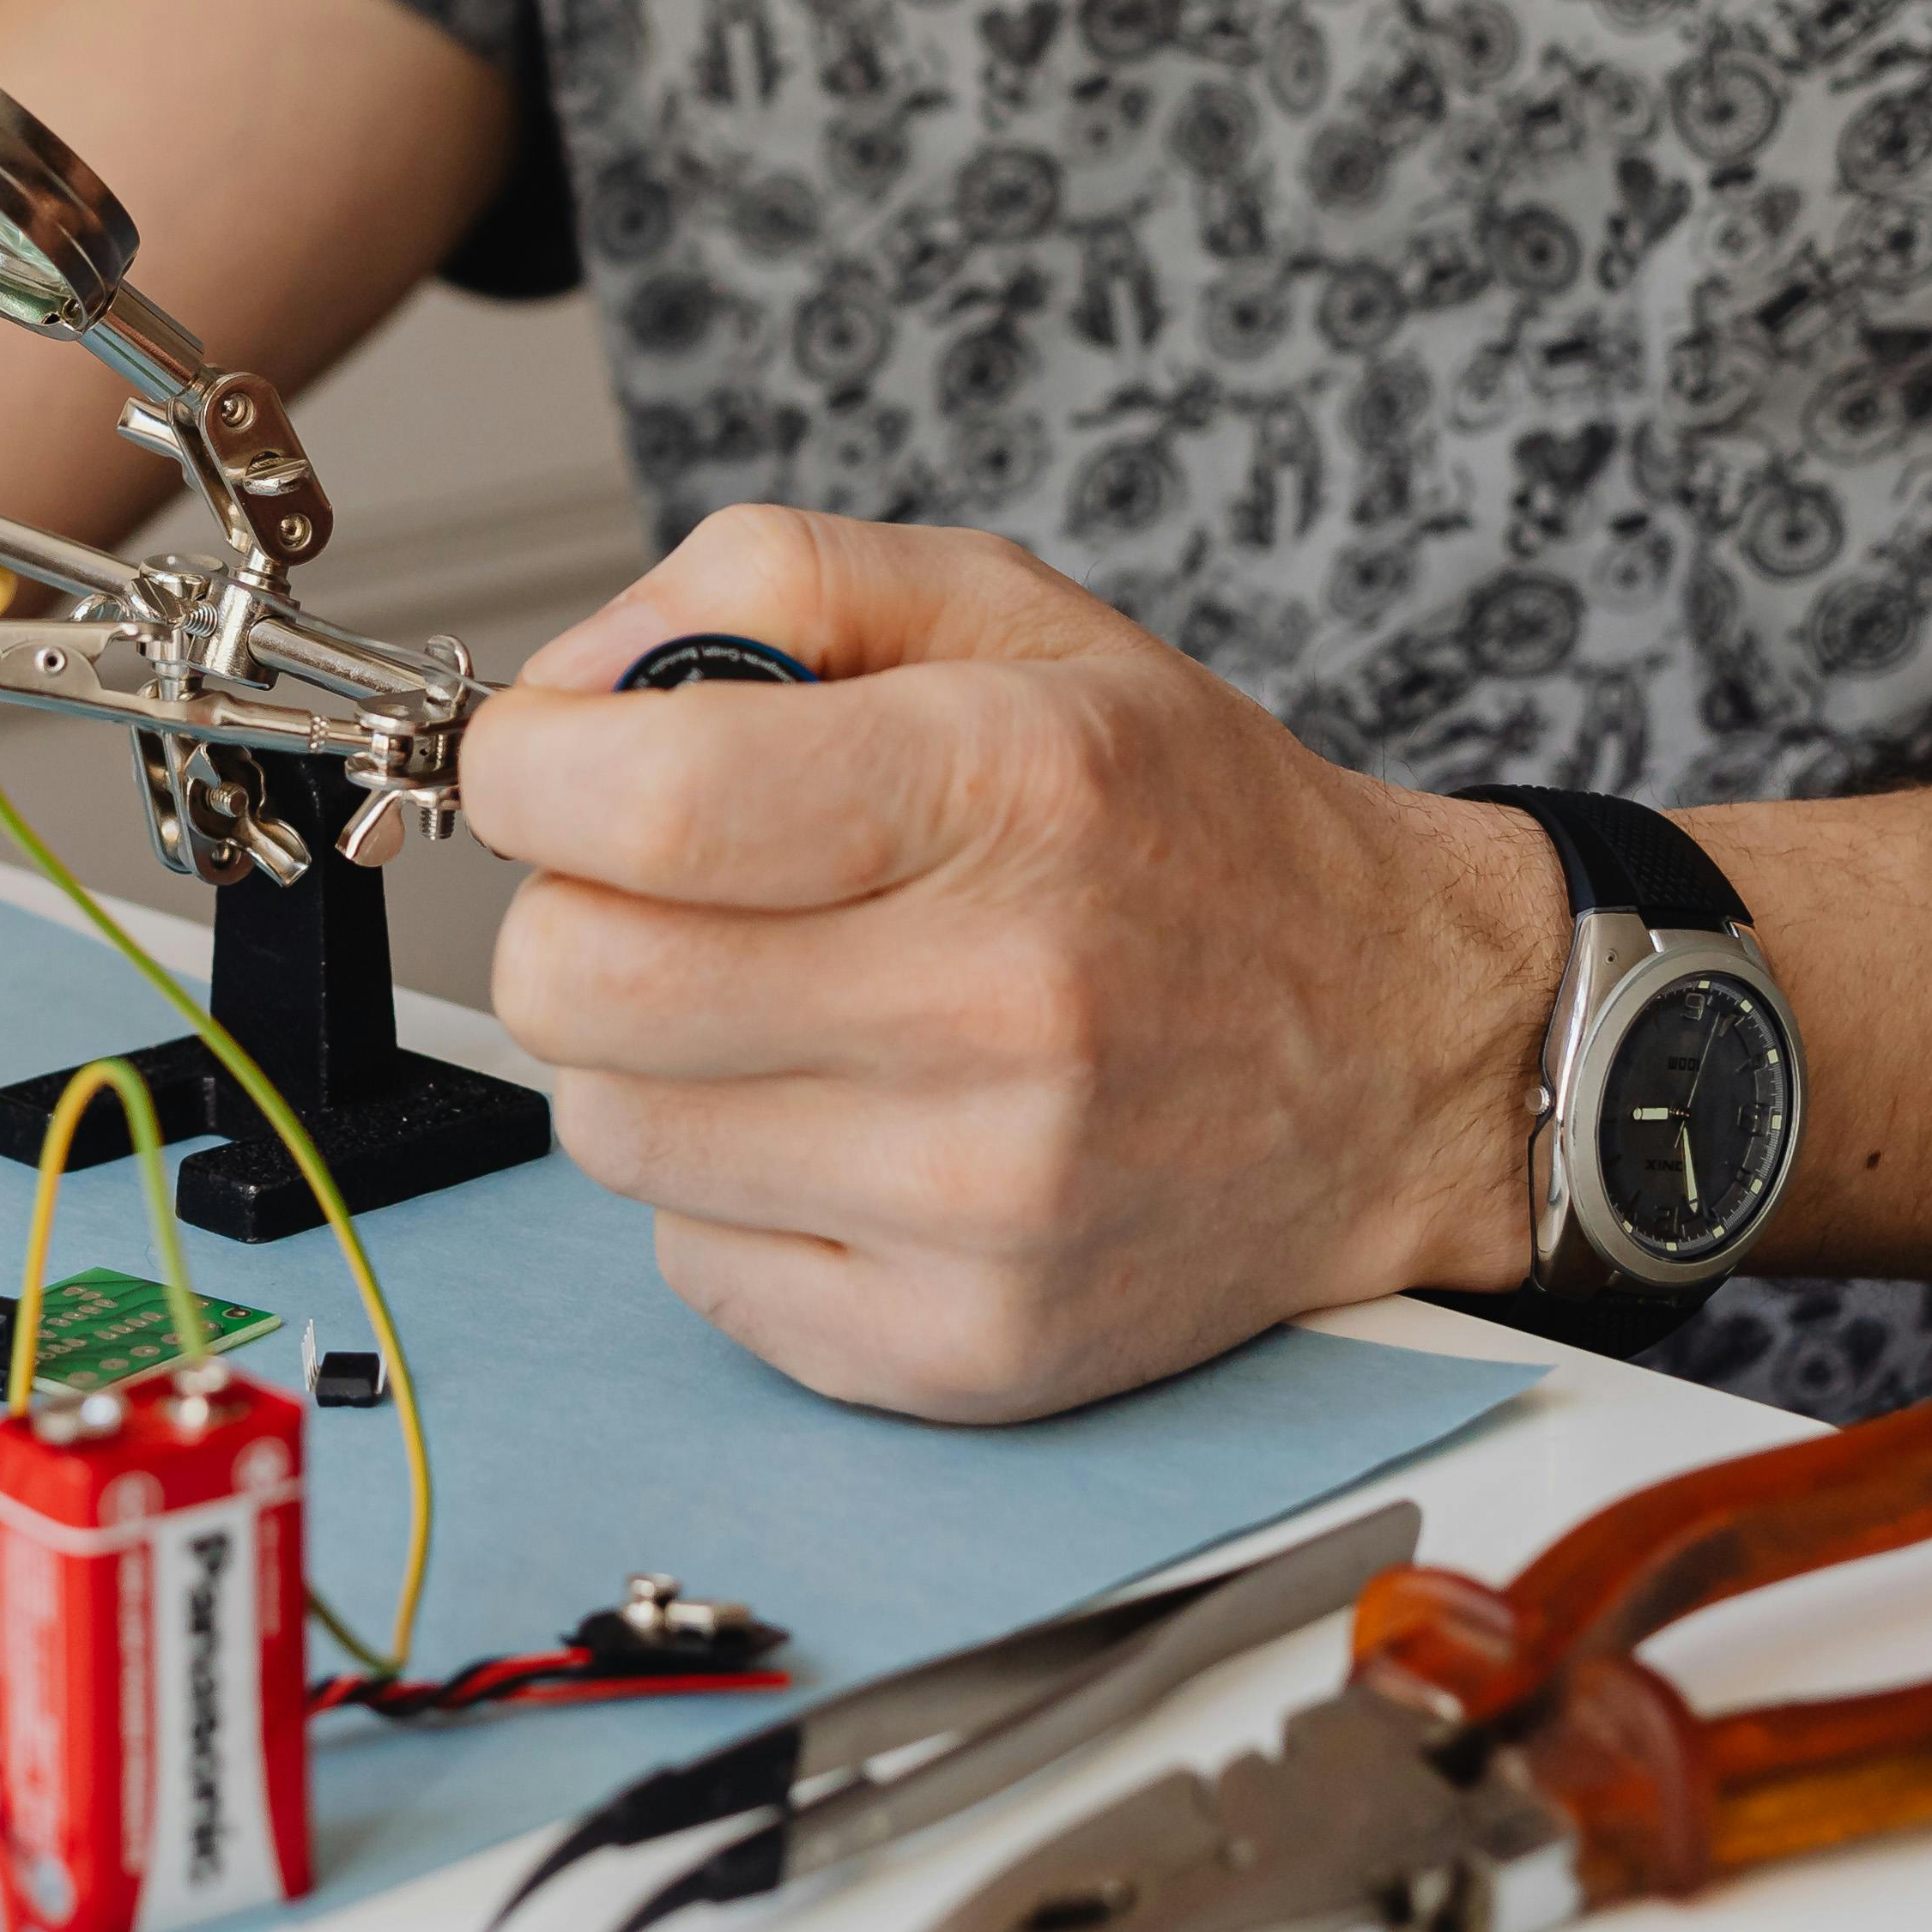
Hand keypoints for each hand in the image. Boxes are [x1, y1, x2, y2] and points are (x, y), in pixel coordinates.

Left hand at [459, 507, 1560, 1418]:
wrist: (1403, 1055)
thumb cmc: (1185, 826)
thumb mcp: (1008, 612)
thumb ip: (763, 582)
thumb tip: (559, 692)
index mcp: (1011, 786)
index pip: (637, 802)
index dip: (528, 770)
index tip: (548, 763)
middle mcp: (1005, 1005)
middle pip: (575, 983)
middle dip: (571, 916)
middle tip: (664, 895)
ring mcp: (984, 1202)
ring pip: (609, 1132)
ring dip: (651, 1060)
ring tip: (791, 1010)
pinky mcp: (963, 1349)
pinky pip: (692, 1266)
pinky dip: (730, 1194)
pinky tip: (853, 1129)